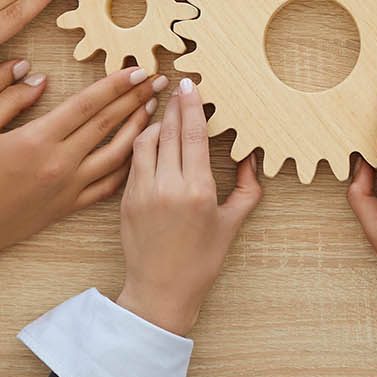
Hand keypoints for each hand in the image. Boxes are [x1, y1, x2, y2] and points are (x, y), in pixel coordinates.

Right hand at [0, 64, 164, 326]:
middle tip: (159, 81)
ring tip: (154, 110)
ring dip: (139, 129)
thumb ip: (9, 98)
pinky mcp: (69, 207)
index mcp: (38, 139)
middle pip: (108, 124)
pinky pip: (108, 185)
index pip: (87, 104)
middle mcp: (60, 162)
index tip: (138, 69)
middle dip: (137, 99)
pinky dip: (127, 166)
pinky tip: (138, 151)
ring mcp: (69, 187)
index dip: (116, 84)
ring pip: (117, 154)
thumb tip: (39, 78)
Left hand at [116, 79, 263, 335]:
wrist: (160, 291)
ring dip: (157, 122)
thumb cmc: (200, 262)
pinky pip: (133, 160)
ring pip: (146, 141)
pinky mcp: (125, 199)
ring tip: (167, 112)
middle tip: (179, 85)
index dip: (193, 106)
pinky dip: (143, 143)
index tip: (192, 84)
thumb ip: (246, 189)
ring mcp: (143, 192)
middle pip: (171, 131)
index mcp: (198, 190)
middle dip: (175, 105)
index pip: (195, 135)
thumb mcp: (231, 224)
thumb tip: (251, 159)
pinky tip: (151, 137)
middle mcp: (168, 187)